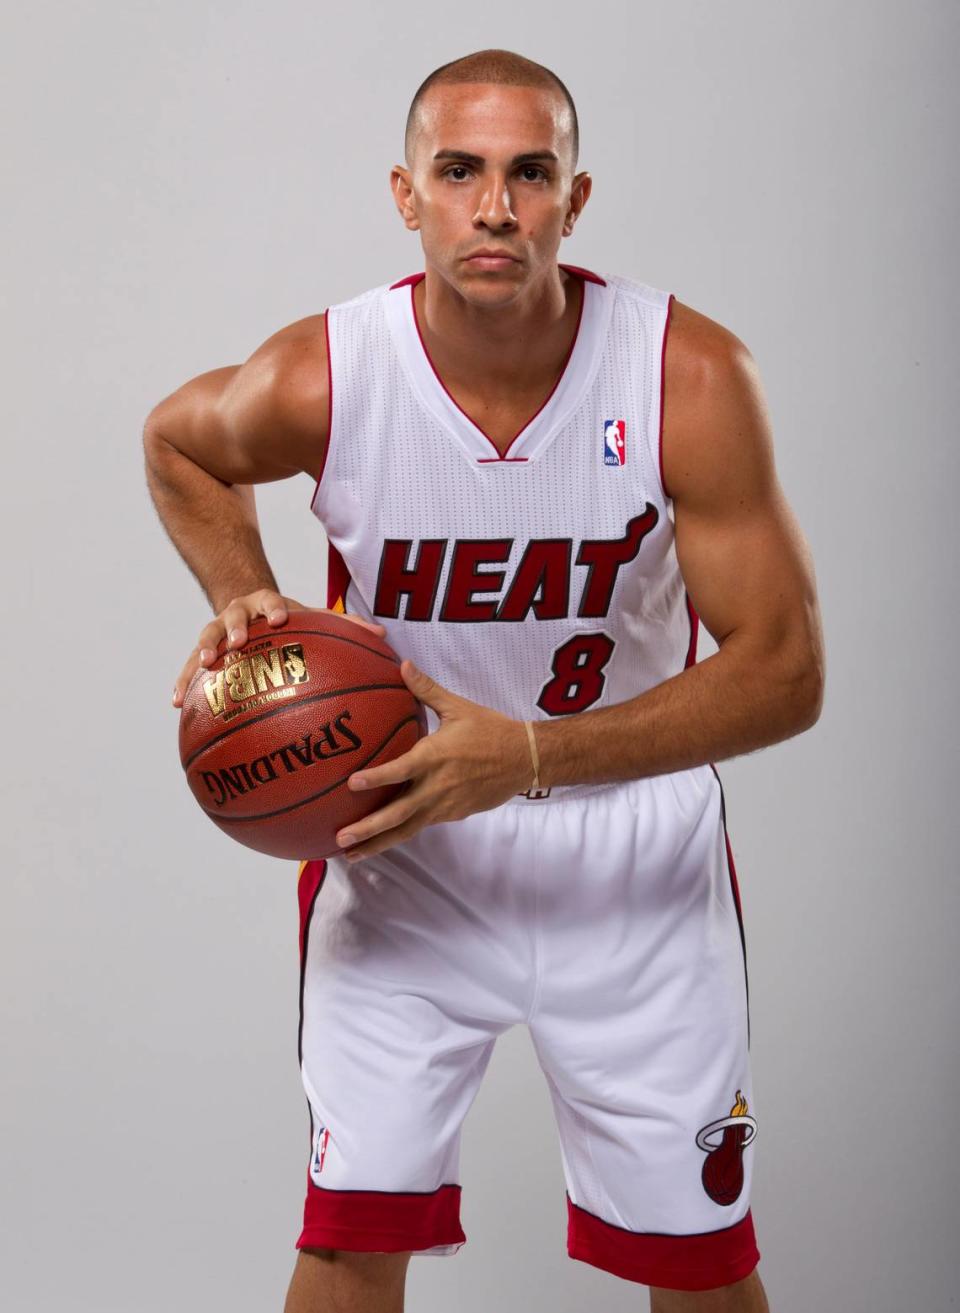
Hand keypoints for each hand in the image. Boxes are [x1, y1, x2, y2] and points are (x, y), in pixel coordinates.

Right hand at [172, 588, 386, 706]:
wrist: (246, 603)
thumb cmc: (288, 618)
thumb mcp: (312, 615)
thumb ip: (344, 626)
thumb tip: (383, 635)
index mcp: (267, 603)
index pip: (271, 601)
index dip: (273, 609)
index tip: (279, 619)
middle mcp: (239, 613)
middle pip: (232, 617)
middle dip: (234, 629)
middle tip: (236, 644)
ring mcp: (217, 629)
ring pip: (206, 637)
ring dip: (205, 652)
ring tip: (204, 669)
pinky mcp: (203, 650)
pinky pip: (188, 666)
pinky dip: (183, 682)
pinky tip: (177, 704)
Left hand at [334, 660, 533, 860]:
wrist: (524, 759)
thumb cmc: (490, 729)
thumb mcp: (458, 707)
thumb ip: (426, 689)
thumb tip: (403, 664)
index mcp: (435, 757)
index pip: (400, 770)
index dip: (376, 778)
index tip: (351, 784)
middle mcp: (436, 787)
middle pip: (397, 814)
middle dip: (367, 829)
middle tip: (340, 839)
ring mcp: (444, 806)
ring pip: (406, 829)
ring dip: (377, 843)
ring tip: (350, 855)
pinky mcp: (453, 815)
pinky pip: (420, 826)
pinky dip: (398, 835)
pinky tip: (380, 840)